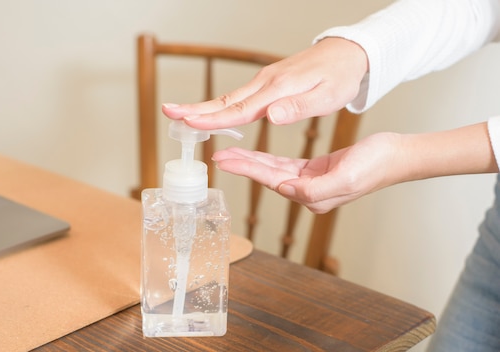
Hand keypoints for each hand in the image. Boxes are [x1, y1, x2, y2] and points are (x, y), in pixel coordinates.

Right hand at [162, 37, 367, 129]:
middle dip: (195, 108)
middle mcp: (266, 83)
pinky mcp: (268, 83)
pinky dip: (222, 106)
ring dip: (204, 108)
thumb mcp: (327, 96)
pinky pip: (240, 97)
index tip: (187, 121)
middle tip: (168, 112)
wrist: (347, 54)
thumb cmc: (339, 77)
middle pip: (225, 101)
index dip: (211, 118)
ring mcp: (265, 81)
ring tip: (182, 115)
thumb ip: (299, 107)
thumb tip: (270, 117)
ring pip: (230, 99)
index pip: (239, 109)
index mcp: (277, 89)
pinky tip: (214, 113)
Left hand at [212, 132, 401, 213]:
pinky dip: (268, 158)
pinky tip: (254, 154)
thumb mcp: (346, 178)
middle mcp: (309, 193)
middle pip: (267, 177)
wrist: (397, 155)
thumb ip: (315, 190)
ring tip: (229, 154)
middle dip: (242, 165)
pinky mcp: (315, 171)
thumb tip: (286, 190)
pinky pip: (285, 165)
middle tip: (218, 156)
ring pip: (273, 170)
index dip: (246, 169)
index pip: (272, 181)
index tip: (224, 161)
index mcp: (313, 197)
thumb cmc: (376, 165)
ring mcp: (311, 183)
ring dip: (251, 161)